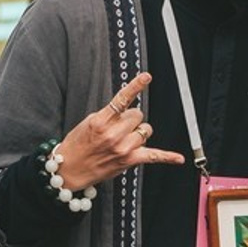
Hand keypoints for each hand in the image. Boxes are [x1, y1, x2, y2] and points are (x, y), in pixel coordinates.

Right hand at [55, 72, 183, 190]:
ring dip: (138, 132)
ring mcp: (123, 148)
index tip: (146, 77)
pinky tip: (178, 158)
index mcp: (101, 121)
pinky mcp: (129, 161)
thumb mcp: (89, 122)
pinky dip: (167, 157)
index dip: (135, 86)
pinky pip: (154, 156)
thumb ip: (109, 114)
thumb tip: (127, 109)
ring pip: (146, 129)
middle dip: (130, 118)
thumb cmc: (78, 145)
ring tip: (124, 139)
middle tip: (118, 127)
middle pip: (138, 114)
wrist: (69, 169)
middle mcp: (113, 135)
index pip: (122, 100)